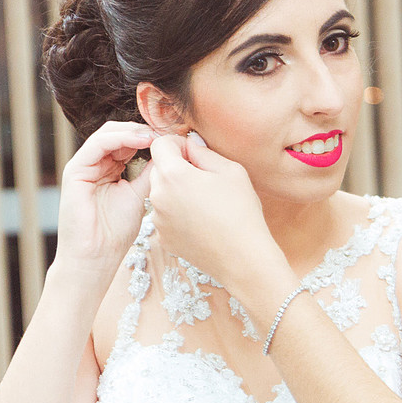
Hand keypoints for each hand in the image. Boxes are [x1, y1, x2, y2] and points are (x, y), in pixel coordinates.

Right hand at [53, 121, 154, 282]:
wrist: (95, 257)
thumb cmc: (116, 232)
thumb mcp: (141, 195)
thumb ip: (151, 172)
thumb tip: (169, 151)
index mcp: (110, 168)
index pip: (130, 141)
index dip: (152, 136)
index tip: (175, 136)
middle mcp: (95, 164)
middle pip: (119, 132)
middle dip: (144, 129)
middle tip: (168, 131)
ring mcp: (83, 165)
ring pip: (108, 133)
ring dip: (135, 130)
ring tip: (157, 135)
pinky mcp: (75, 170)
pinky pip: (98, 144)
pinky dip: (121, 138)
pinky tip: (142, 140)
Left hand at [147, 133, 293, 307]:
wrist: (243, 258)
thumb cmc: (241, 212)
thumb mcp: (231, 170)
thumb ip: (204, 151)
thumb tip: (190, 145)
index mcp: (173, 175)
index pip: (160, 144)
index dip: (178, 144)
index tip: (194, 153)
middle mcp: (158, 196)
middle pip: (159, 169)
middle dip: (177, 168)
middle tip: (205, 179)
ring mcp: (158, 220)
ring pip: (162, 193)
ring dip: (177, 191)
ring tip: (205, 203)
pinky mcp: (163, 238)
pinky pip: (166, 215)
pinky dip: (179, 213)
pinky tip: (202, 221)